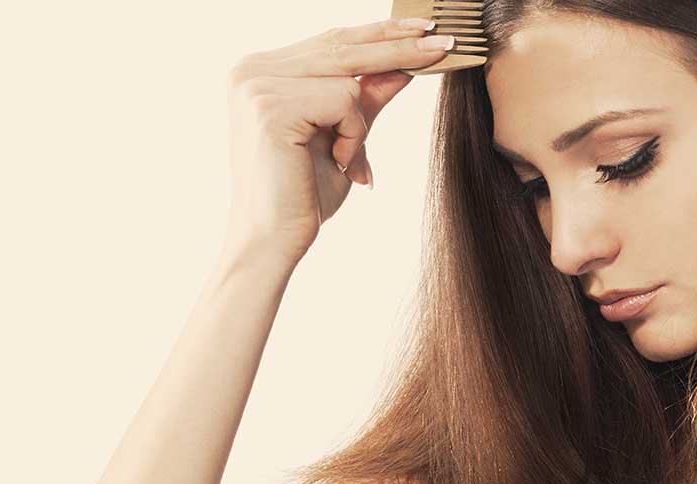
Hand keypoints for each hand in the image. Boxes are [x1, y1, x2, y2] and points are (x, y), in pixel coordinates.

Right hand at [222, 17, 450, 265]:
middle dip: (399, 46)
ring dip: (360, 122)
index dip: (379, 33)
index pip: (331, 40)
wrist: (275, 241)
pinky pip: (343, 100)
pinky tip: (338, 162)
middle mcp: (251, 70)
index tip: (424, 29)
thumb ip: (367, 101)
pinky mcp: (270, 105)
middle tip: (445, 43)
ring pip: (347, 74)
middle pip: (342, 45)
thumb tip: (403, 67)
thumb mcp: (345, 138)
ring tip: (347, 159)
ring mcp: (256, 84)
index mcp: (261, 72)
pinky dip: (354, 134)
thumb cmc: (304, 196)